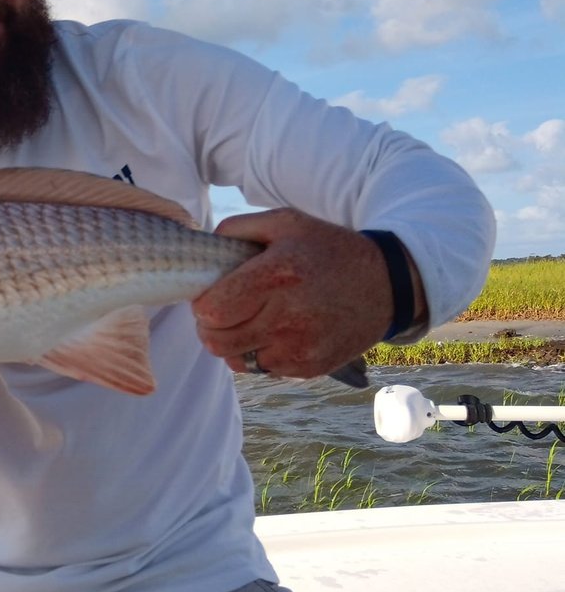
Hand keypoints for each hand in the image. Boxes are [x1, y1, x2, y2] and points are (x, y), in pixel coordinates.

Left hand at [191, 209, 401, 378]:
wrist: (387, 284)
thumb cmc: (328, 249)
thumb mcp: (287, 222)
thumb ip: (239, 227)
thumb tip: (206, 244)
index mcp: (278, 275)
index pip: (212, 310)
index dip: (203, 305)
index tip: (213, 296)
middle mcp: (288, 316)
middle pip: (217, 340)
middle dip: (211, 327)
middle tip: (223, 313)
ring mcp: (300, 347)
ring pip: (235, 360)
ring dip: (233, 343)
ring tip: (248, 323)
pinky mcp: (310, 368)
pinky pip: (262, 369)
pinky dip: (259, 354)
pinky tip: (273, 334)